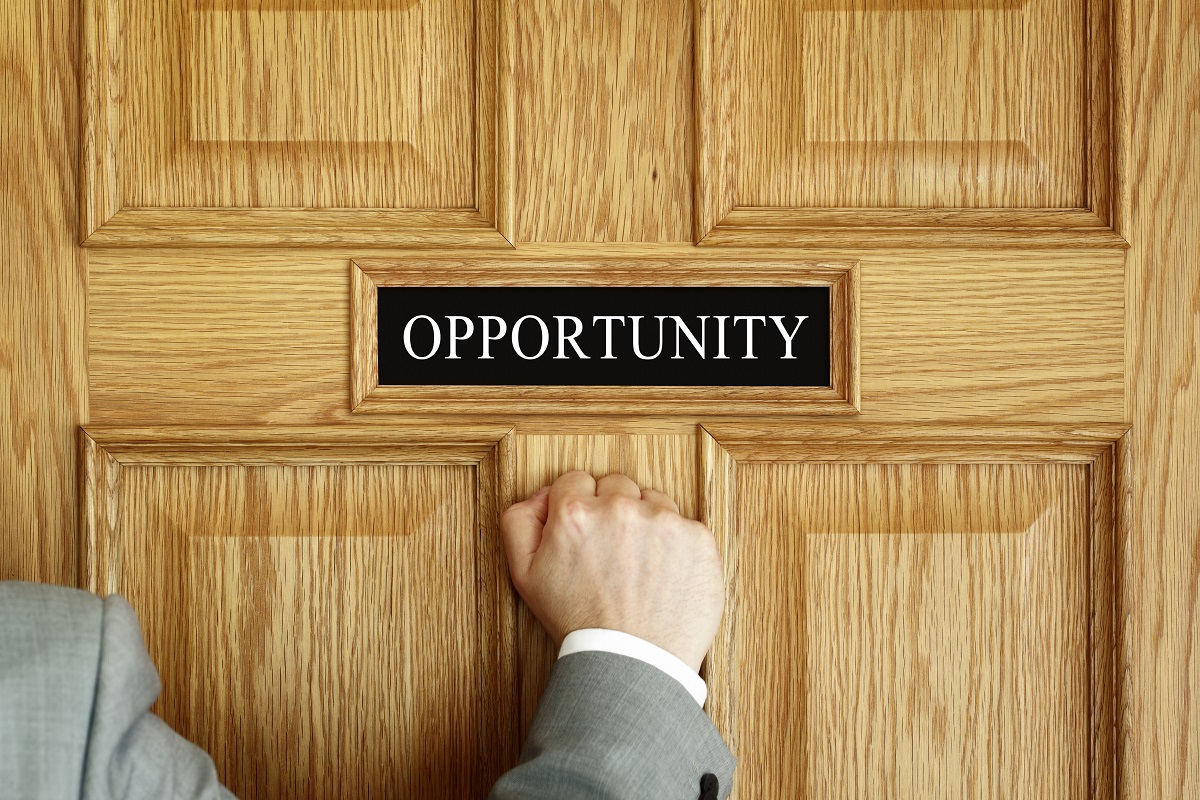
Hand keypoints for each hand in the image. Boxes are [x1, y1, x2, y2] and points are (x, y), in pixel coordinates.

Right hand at [501, 471, 724, 671]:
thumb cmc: (579, 624)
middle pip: (615, 485)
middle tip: (611, 554)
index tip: (586, 534)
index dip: (578, 508)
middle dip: (611, 511)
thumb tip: (542, 495)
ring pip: (652, 500)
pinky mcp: (698, 538)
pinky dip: (676, 545)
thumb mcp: (525, 576)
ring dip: (646, 524)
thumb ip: (520, 522)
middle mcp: (620, 508)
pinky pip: (685, 525)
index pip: (575, 482)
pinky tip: (663, 575)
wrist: (632, 664)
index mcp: (575, 513)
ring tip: (638, 568)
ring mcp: (663, 521)